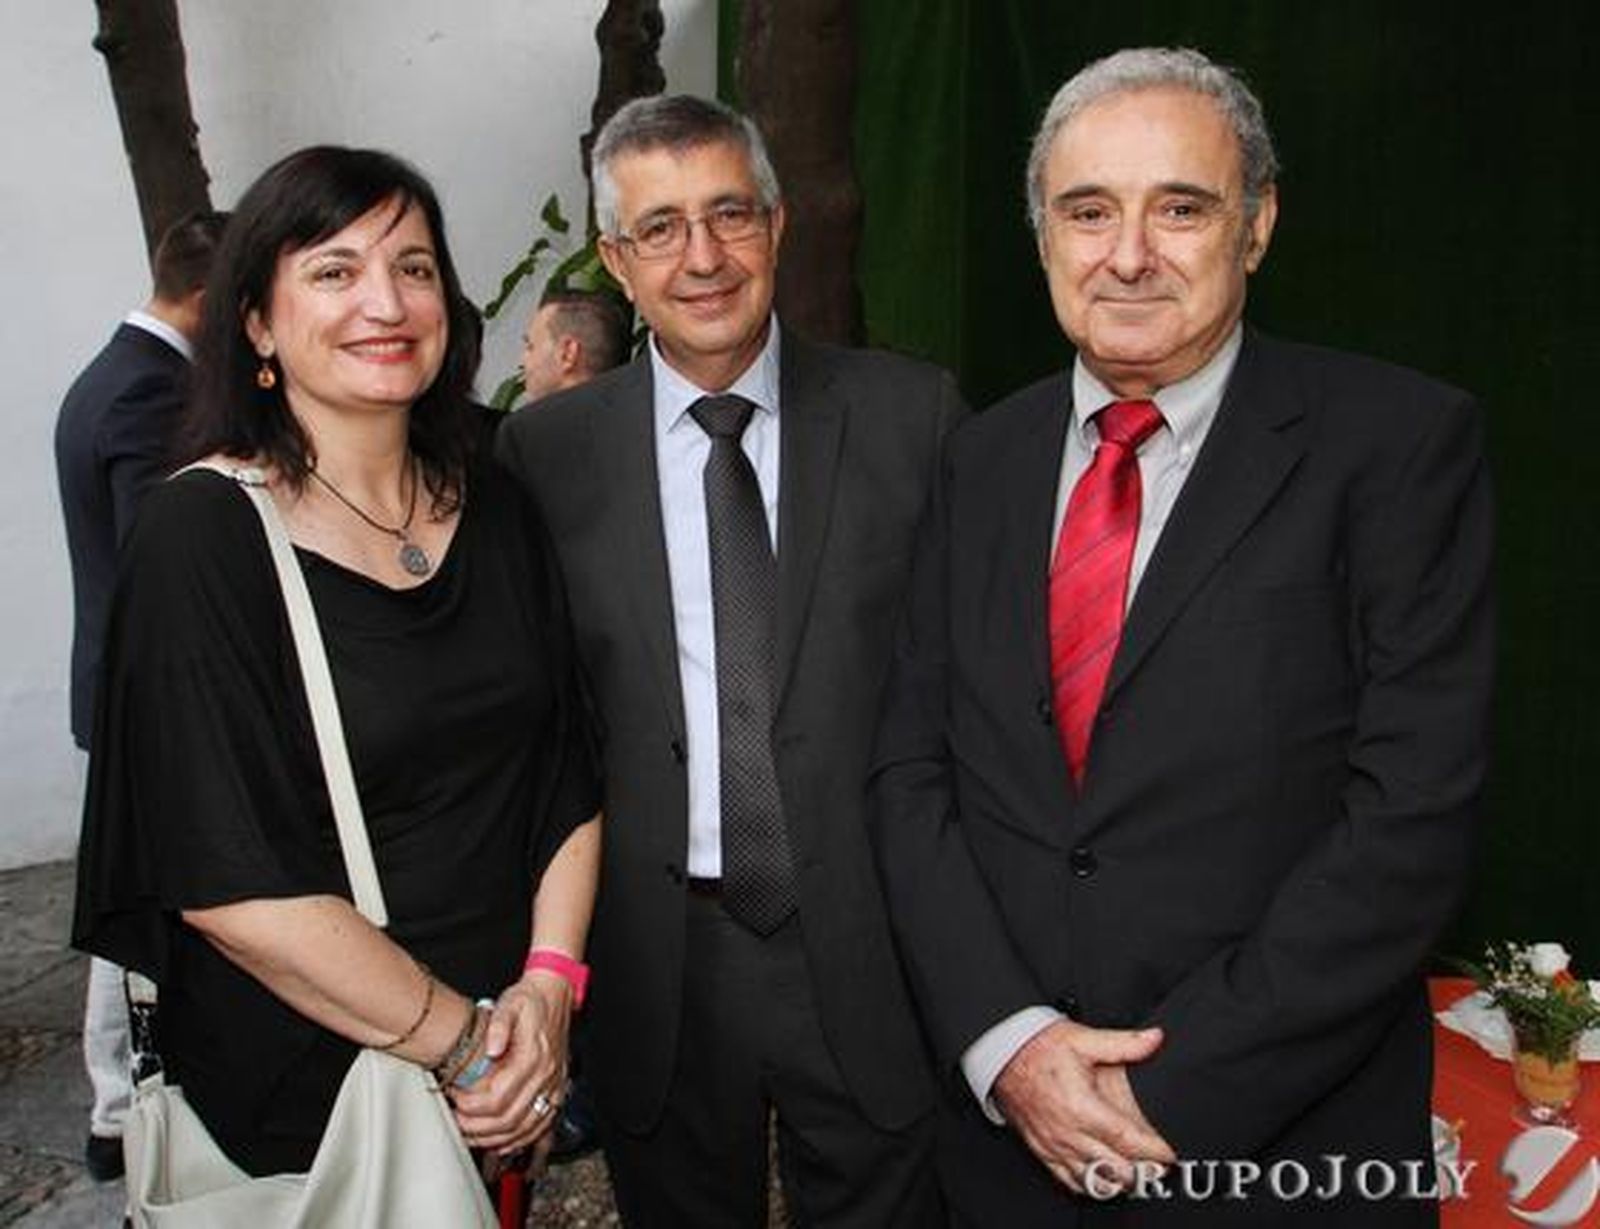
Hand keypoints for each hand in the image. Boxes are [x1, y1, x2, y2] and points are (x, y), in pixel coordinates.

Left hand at [450, 973, 574, 1153]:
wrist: (556, 996)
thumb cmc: (532, 1000)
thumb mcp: (511, 1002)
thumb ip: (499, 1024)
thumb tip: (491, 1049)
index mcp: (533, 1057)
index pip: (499, 1097)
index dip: (471, 1105)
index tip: (455, 1097)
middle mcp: (546, 1076)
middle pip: (509, 1119)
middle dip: (477, 1127)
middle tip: (456, 1122)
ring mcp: (553, 1087)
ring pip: (524, 1129)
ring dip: (495, 1138)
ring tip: (471, 1134)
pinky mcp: (555, 1092)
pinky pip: (541, 1127)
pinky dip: (520, 1140)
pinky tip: (502, 1141)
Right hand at [992, 1019, 1174, 1194]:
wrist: (1002, 1055)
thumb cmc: (1039, 1049)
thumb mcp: (1084, 1039)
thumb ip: (1124, 1043)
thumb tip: (1154, 1038)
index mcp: (1082, 1107)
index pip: (1127, 1140)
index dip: (1153, 1151)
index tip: (1168, 1153)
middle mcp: (1068, 1132)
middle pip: (1116, 1169)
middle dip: (1142, 1172)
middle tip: (1158, 1167)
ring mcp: (1055, 1145)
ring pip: (1095, 1181)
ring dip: (1119, 1181)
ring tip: (1137, 1175)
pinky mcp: (1043, 1151)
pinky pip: (1070, 1182)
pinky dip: (1091, 1186)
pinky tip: (1103, 1179)